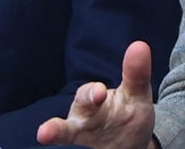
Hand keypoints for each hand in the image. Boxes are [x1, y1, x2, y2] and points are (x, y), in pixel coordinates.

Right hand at [36, 42, 155, 148]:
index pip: (88, 94)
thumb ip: (136, 73)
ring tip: (44, 134)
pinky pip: (72, 148)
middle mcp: (81, 118)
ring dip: (55, 133)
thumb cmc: (129, 116)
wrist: (131, 144)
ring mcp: (81, 137)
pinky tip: (55, 140)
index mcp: (93, 99)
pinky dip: (69, 145)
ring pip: (66, 133)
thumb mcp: (137, 95)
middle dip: (61, 122)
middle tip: (52, 127)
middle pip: (70, 118)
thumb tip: (140, 45)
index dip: (92, 93)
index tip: (99, 93)